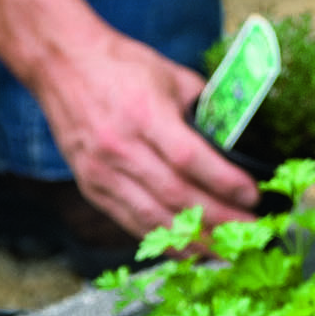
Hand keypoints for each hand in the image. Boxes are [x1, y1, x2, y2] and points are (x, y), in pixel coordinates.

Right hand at [35, 28, 260, 237]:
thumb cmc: (120, 65)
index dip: (224, 182)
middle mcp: (120, 147)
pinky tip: (189, 250)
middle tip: (251, 234)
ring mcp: (102, 171)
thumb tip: (234, 137)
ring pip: (154, 218)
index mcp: (144, 113)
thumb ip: (202, 107)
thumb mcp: (169, 74)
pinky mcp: (92, 186)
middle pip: (176, 196)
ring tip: (226, 251)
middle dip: (219, 220)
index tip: (253, 197)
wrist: (61, 64)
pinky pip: (131, 222)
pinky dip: (162, 241)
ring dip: (194, 241)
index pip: (189, 159)